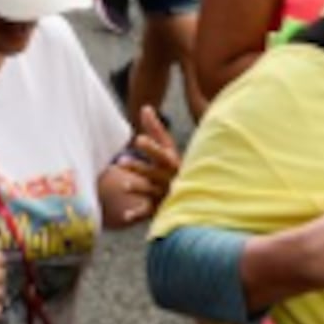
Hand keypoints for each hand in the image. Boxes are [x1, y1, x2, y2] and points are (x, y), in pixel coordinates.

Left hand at [106, 107, 181, 225]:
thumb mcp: (169, 148)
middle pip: (153, 172)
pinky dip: (136, 215)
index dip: (151, 147)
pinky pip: (147, 213)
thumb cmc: (176, 166)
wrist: (201, 195)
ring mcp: (164, 194)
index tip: (138, 139)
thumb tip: (145, 107)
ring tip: (124, 186)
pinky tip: (124, 216)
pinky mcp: (160, 208)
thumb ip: (156, 129)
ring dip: (138, 188)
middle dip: (139, 167)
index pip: (161, 153)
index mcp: (170, 162)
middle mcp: (168, 178)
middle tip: (122, 161)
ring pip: (150, 191)